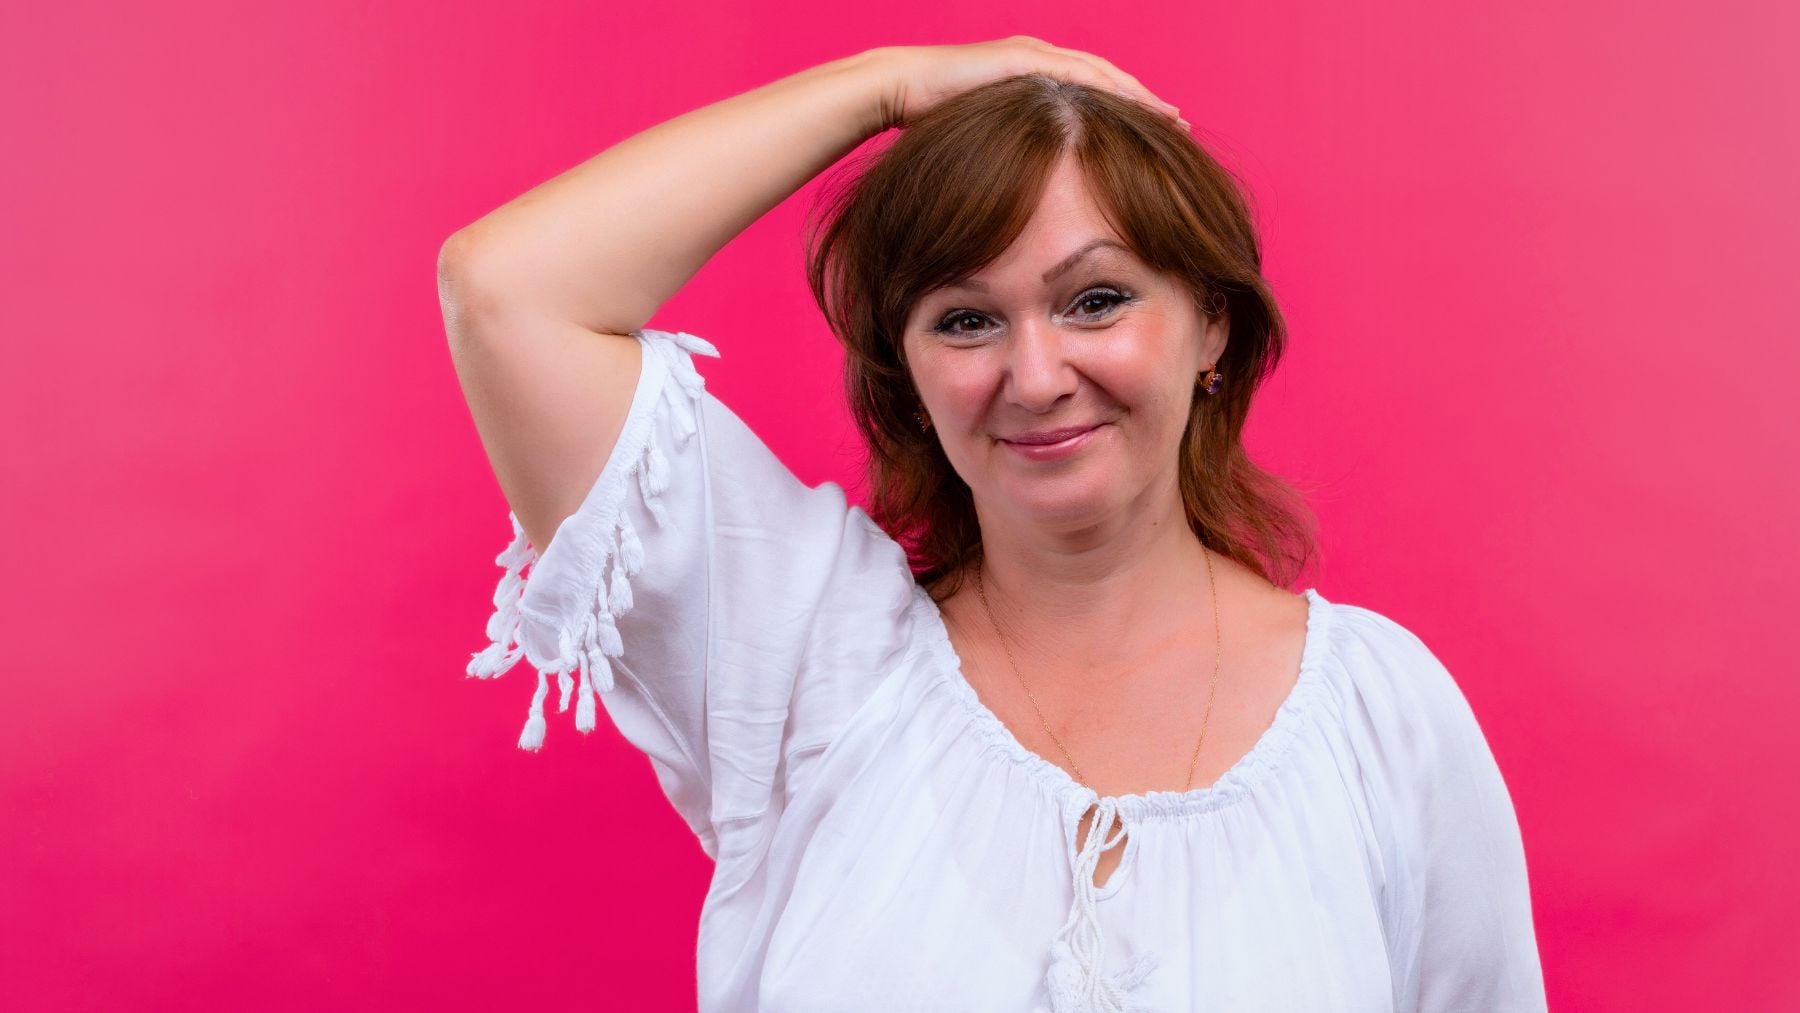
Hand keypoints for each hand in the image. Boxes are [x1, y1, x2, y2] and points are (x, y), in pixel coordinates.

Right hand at [868, 37, 1186, 132]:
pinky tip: (1133, 104)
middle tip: (1179, 123)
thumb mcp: (986, 140)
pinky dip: (1107, 88)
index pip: (1092, 92)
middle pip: (1106, 79)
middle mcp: (1039, 58)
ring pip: (1099, 74)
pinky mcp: (1021, 58)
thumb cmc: (932, 122)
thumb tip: (1030, 191)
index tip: (1156, 133)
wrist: (898, 89)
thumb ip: (1013, 152)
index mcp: (1033, 77)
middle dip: (1143, 101)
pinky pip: (1075, 74)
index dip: (1126, 111)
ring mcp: (1032, 54)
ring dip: (1136, 94)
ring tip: (1168, 116)